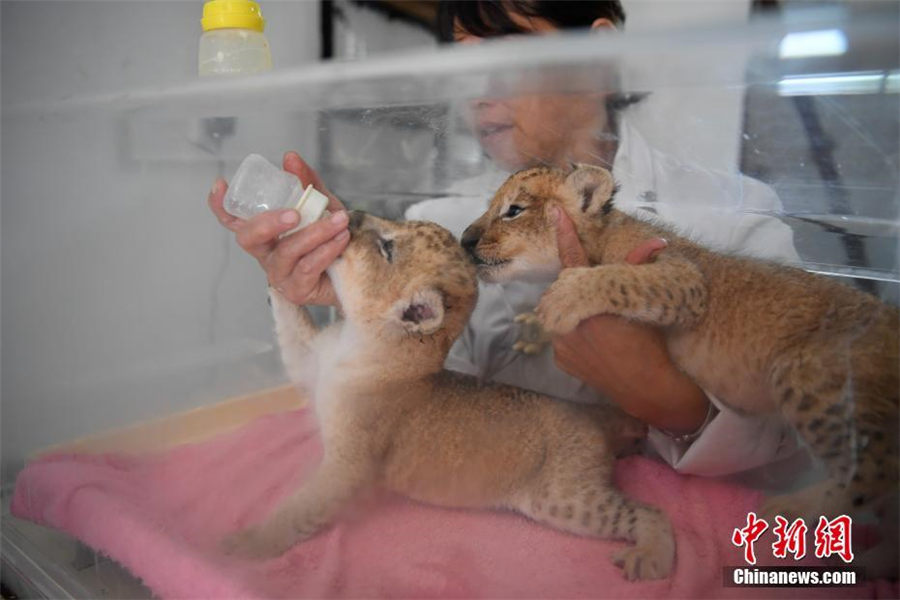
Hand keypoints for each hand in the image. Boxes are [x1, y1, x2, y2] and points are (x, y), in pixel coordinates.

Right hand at [208, 152, 348, 306]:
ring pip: (287, 251)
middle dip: (269, 223)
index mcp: (265, 232)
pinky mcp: (296, 290)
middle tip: (295, 213)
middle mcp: (265, 253)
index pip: (234, 220)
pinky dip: (326, 249)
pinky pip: (307, 268)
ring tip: (339, 220)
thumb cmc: (331, 239)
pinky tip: (340, 238)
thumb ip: (307, 184)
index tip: (221, 184)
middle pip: (249, 238)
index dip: (221, 205)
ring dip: (315, 233)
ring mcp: (279, 274)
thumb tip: (290, 158)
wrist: (358, 270)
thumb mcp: (321, 206)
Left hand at [551, 208, 709, 434]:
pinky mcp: (559, 359)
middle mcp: (568, 317)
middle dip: (583, 289)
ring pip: (564, 313)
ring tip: (605, 332)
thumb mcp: (646, 303)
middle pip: (567, 289)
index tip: (553, 209)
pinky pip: (563, 337)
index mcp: (590, 299)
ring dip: (578, 314)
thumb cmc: (653, 343)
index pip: (574, 258)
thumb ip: (639, 270)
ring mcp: (560, 340)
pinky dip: (576, 336)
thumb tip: (656, 242)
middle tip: (605, 302)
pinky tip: (598, 347)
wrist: (649, 389)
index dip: (565, 232)